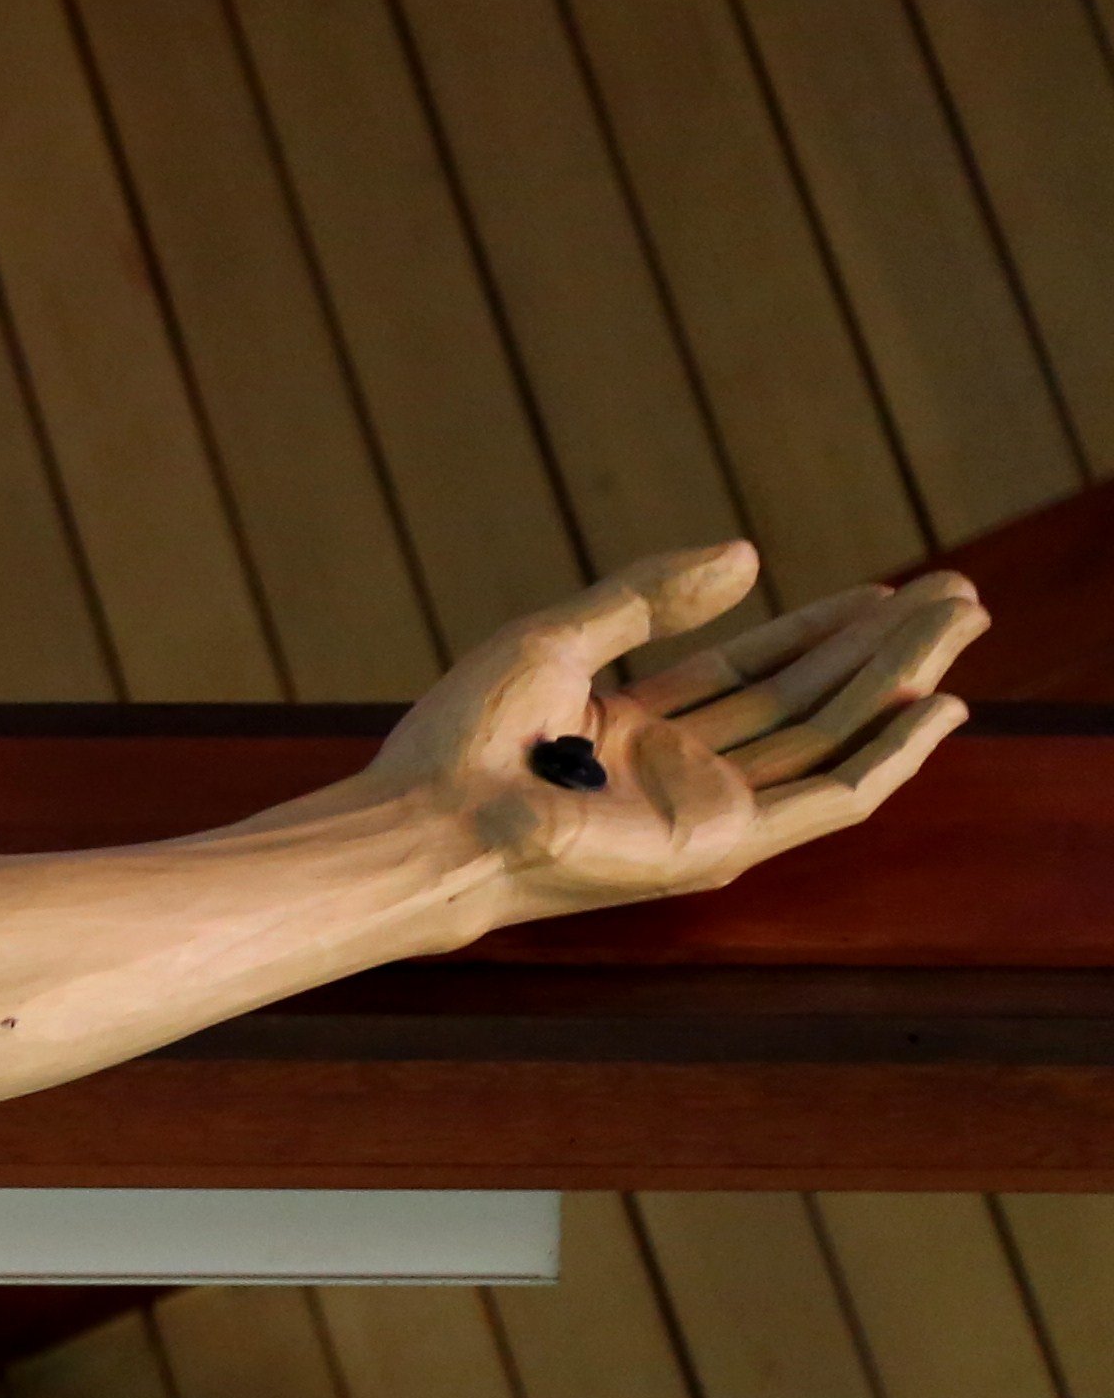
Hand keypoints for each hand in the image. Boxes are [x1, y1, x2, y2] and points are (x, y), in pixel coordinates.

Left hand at [379, 541, 978, 916]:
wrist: (434, 817)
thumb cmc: (466, 737)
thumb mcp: (559, 639)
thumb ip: (650, 596)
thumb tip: (749, 554)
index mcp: (630, 728)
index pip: (751, 670)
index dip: (819, 628)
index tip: (885, 589)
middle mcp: (676, 771)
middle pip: (806, 698)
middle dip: (883, 646)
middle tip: (959, 595)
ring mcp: (704, 809)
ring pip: (832, 735)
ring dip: (902, 679)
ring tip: (964, 622)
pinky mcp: (723, 843)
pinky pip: (832, 798)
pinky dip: (891, 754)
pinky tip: (940, 706)